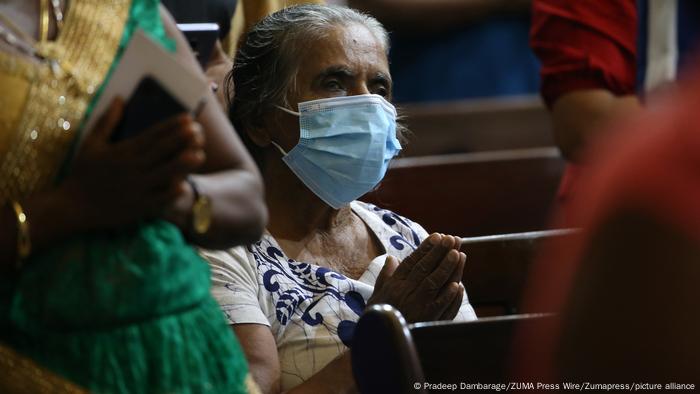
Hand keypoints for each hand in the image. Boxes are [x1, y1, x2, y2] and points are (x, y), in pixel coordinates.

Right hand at [64, 98, 205, 229]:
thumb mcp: (92, 143)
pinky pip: (158, 199)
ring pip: (164, 174)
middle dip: (181, 140)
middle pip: (161, 151)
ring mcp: (136, 187)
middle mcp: (132, 167)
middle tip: (199, 130)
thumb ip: (108, 121)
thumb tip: (120, 98)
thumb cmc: (83, 173)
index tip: (188, 118)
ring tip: (200, 155)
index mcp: (123, 151)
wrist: (73, 206)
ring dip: (182, 164)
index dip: (171, 126)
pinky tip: (184, 185)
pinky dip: (170, 193)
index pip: (152, 134)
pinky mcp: (138, 207)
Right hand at [367, 233, 466, 321]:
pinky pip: (440, 307)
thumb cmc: (379, 318)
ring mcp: (417, 307)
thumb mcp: (376, 296)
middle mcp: (405, 293)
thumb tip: (392, 258)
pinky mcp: (426, 321)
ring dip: (447, 268)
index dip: (425, 248)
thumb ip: (385, 276)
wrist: (380, 343)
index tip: (437, 236)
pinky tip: (458, 285)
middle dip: (439, 252)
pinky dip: (449, 296)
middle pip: (425, 269)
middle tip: (452, 239)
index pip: (412, 262)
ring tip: (458, 253)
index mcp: (394, 285)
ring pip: (434, 283)